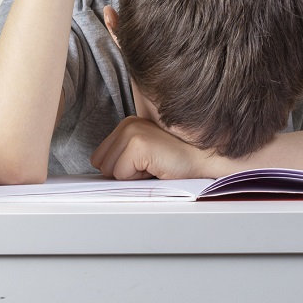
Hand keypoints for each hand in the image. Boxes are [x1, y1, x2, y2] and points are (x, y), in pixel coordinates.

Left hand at [90, 116, 216, 180]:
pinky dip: (138, 178)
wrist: (203, 160)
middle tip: (151, 166)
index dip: (121, 169)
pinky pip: (121, 174)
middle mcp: (126, 124)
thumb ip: (123, 158)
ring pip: (109, 170)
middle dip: (124, 173)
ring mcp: (131, 131)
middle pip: (101, 164)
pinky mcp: (137, 144)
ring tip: (154, 165)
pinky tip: (157, 167)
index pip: (99, 158)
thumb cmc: (176, 162)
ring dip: (132, 176)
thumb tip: (101, 173)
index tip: (145, 165)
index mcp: (126, 125)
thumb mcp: (144, 156)